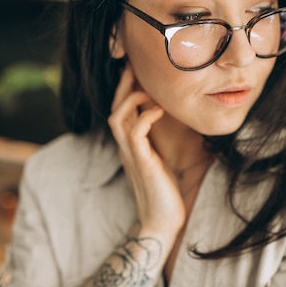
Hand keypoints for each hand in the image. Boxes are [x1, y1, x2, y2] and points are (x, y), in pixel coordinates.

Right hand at [108, 64, 184, 240]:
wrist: (162, 222)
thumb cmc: (165, 192)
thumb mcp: (162, 160)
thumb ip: (160, 143)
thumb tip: (171, 123)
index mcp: (131, 145)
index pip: (121, 110)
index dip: (126, 89)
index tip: (138, 70)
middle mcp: (126, 147)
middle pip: (114, 108)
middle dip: (123, 84)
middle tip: (134, 64)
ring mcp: (131, 154)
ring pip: (118, 117)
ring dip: (130, 97)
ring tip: (147, 87)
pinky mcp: (142, 162)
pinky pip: (135, 132)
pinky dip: (144, 116)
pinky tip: (159, 109)